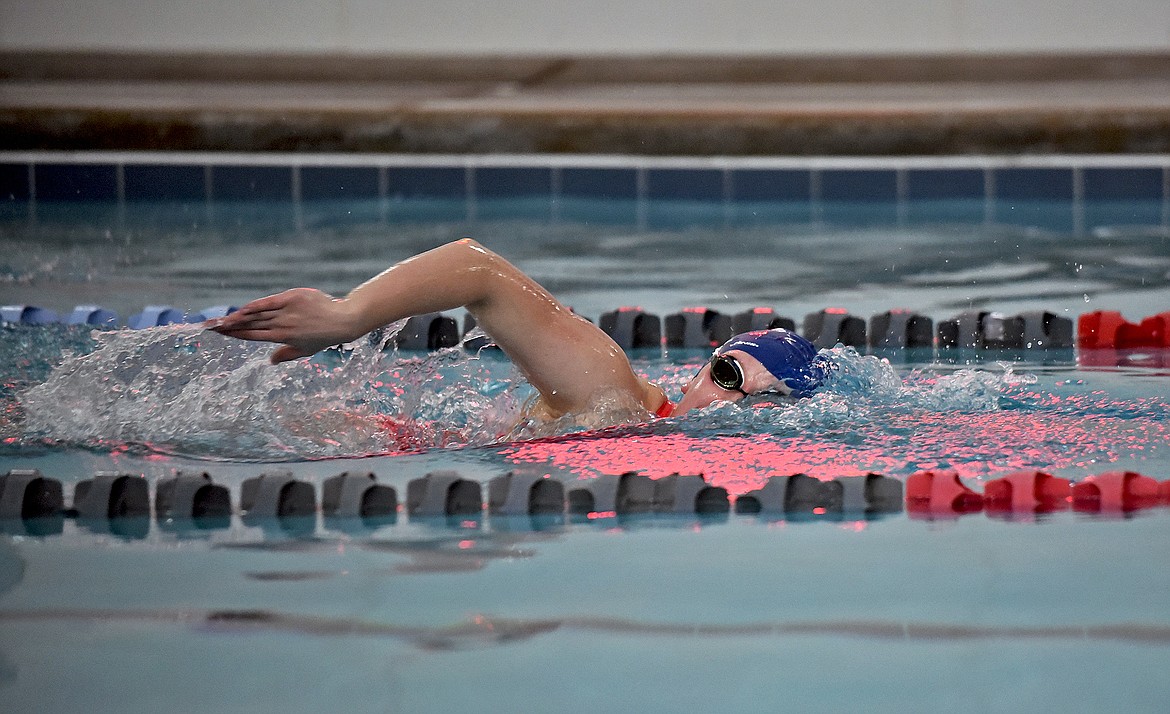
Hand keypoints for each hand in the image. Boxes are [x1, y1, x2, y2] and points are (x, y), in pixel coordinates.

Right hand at [207, 288, 359, 362]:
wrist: (342, 321)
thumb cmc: (324, 336)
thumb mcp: (306, 350)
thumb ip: (286, 354)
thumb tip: (270, 361)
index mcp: (282, 338)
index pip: (252, 336)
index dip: (235, 335)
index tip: (219, 333)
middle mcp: (281, 326)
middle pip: (249, 326)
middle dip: (228, 327)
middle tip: (209, 326)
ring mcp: (285, 312)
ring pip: (256, 314)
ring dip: (236, 317)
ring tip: (219, 320)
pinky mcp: (291, 298)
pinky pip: (267, 303)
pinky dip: (253, 306)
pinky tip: (241, 309)